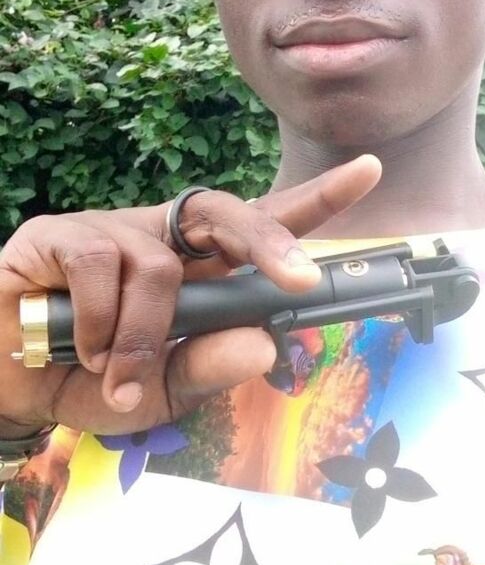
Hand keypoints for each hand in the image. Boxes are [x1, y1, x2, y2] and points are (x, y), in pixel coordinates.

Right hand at [0, 156, 380, 435]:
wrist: (9, 389)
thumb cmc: (91, 383)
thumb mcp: (162, 395)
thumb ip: (208, 372)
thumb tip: (265, 347)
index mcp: (196, 272)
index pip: (261, 226)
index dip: (314, 200)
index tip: (369, 169)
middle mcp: (159, 239)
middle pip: (225, 211)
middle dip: (268, 241)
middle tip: (298, 280)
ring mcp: (109, 230)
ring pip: (159, 265)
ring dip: (143, 336)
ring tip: (114, 373)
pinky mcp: (58, 234)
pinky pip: (101, 265)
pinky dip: (99, 321)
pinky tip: (77, 345)